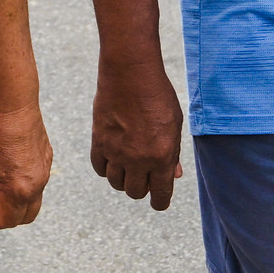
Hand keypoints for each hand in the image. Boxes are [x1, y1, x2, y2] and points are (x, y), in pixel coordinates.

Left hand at [0, 103, 51, 229]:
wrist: (13, 104)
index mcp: (19, 189)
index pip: (9, 220)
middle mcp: (37, 184)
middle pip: (26, 216)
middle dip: (9, 218)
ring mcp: (45, 171)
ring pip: (34, 200)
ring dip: (17, 202)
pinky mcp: (47, 158)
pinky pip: (38, 182)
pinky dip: (25, 186)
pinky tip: (9, 171)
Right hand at [90, 63, 183, 209]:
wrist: (130, 72)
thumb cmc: (157, 96)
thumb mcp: (174, 124)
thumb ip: (174, 153)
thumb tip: (174, 175)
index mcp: (162, 156)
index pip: (159, 195)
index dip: (160, 201)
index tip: (158, 200)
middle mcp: (138, 159)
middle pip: (135, 192)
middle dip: (141, 188)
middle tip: (144, 176)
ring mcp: (116, 151)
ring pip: (116, 184)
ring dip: (123, 179)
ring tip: (128, 165)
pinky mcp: (99, 141)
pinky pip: (100, 168)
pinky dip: (106, 168)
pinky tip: (113, 158)